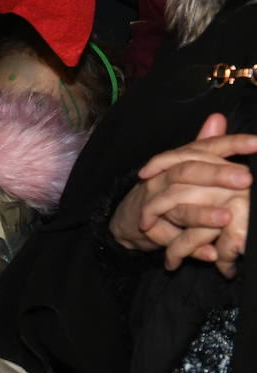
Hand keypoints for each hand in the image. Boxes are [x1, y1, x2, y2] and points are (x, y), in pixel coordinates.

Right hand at [110, 114, 256, 276]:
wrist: (129, 219)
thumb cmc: (164, 190)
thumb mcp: (184, 166)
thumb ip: (204, 144)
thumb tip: (218, 118)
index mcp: (178, 160)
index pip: (205, 147)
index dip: (232, 143)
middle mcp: (162, 177)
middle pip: (188, 171)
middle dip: (217, 175)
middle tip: (246, 179)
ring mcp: (154, 202)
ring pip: (176, 205)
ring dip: (202, 214)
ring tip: (226, 218)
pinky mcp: (150, 228)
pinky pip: (170, 238)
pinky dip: (191, 248)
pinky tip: (212, 254)